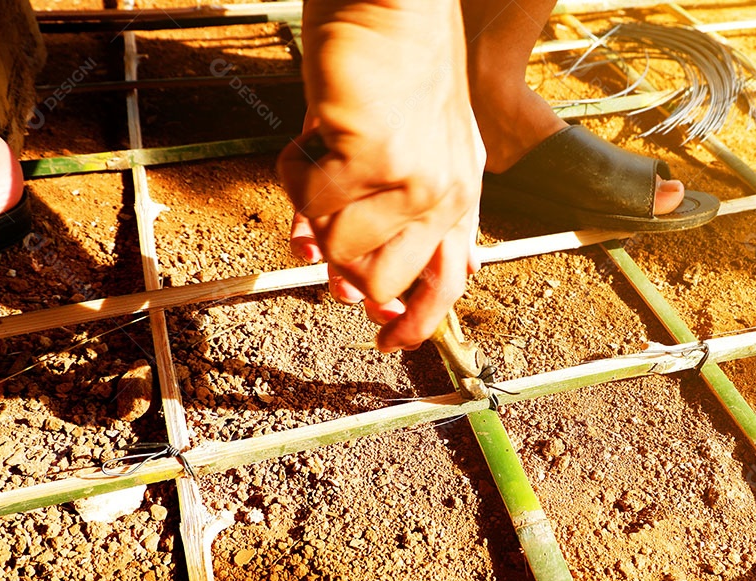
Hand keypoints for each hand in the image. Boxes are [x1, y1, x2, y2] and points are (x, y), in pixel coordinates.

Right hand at [277, 0, 484, 351]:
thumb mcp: (403, 142)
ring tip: (322, 153)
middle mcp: (446, 195)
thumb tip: (335, 277)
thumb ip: (380, 208)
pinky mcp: (375, 156)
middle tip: (320, 218)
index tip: (389, 343)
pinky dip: (295, 171)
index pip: (447, 281)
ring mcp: (415, 180)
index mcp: (460, 192)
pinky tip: (312, 133)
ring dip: (310, 205)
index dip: (419, 322)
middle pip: (381, 284)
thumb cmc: (395, 62)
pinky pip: (310, 202)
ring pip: (336, 248)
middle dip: (339, 260)